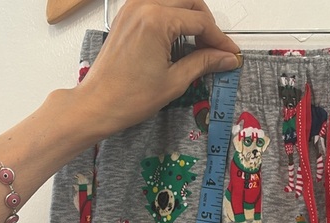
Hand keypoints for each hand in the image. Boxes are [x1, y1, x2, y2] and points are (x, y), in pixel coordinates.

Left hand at [74, 0, 240, 136]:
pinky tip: (179, 39)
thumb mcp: (174, 81)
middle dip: (207, 24)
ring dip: (191, 16)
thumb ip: (203, 63)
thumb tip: (227, 58)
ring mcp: (132, 7)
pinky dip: (173, 16)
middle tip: (217, 49)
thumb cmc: (131, 97)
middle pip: (189, 2)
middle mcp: (144, 5)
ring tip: (200, 43)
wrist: (98, 104)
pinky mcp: (126, 15)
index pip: (200, 22)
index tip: (231, 54)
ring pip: (174, 0)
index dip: (220, 39)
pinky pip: (157, 5)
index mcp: (157, 20)